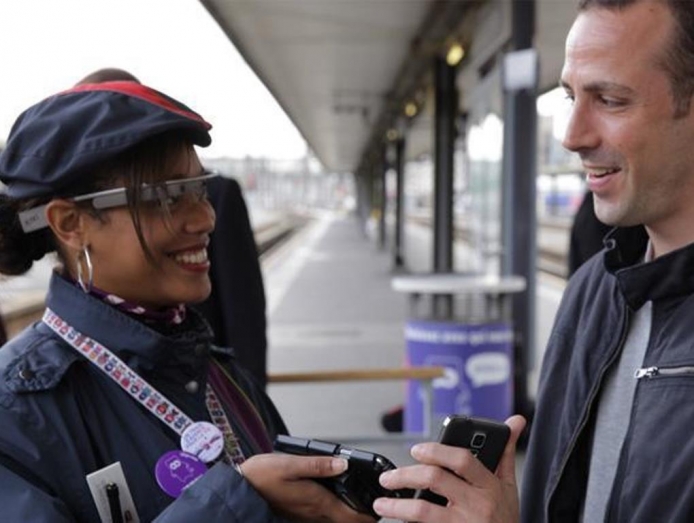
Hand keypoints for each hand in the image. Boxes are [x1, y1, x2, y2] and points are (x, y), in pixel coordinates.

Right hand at [239, 453, 375, 521]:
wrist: (239, 490)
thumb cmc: (261, 476)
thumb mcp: (290, 464)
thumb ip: (318, 464)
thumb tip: (343, 464)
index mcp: (316, 501)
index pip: (350, 517)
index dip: (368, 517)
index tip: (380, 509)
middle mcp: (313, 513)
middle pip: (345, 521)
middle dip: (362, 516)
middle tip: (375, 505)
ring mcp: (305, 516)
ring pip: (334, 521)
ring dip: (348, 514)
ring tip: (359, 501)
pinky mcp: (298, 514)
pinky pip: (322, 517)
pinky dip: (334, 511)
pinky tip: (334, 498)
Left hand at [373, 415, 525, 522]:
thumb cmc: (505, 519)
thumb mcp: (509, 487)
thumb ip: (504, 453)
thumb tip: (515, 421)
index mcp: (489, 486)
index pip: (462, 459)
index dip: (436, 450)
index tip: (416, 450)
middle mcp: (478, 505)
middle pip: (434, 479)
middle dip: (405, 475)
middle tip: (388, 478)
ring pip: (422, 511)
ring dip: (397, 506)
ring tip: (381, 504)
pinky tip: (397, 521)